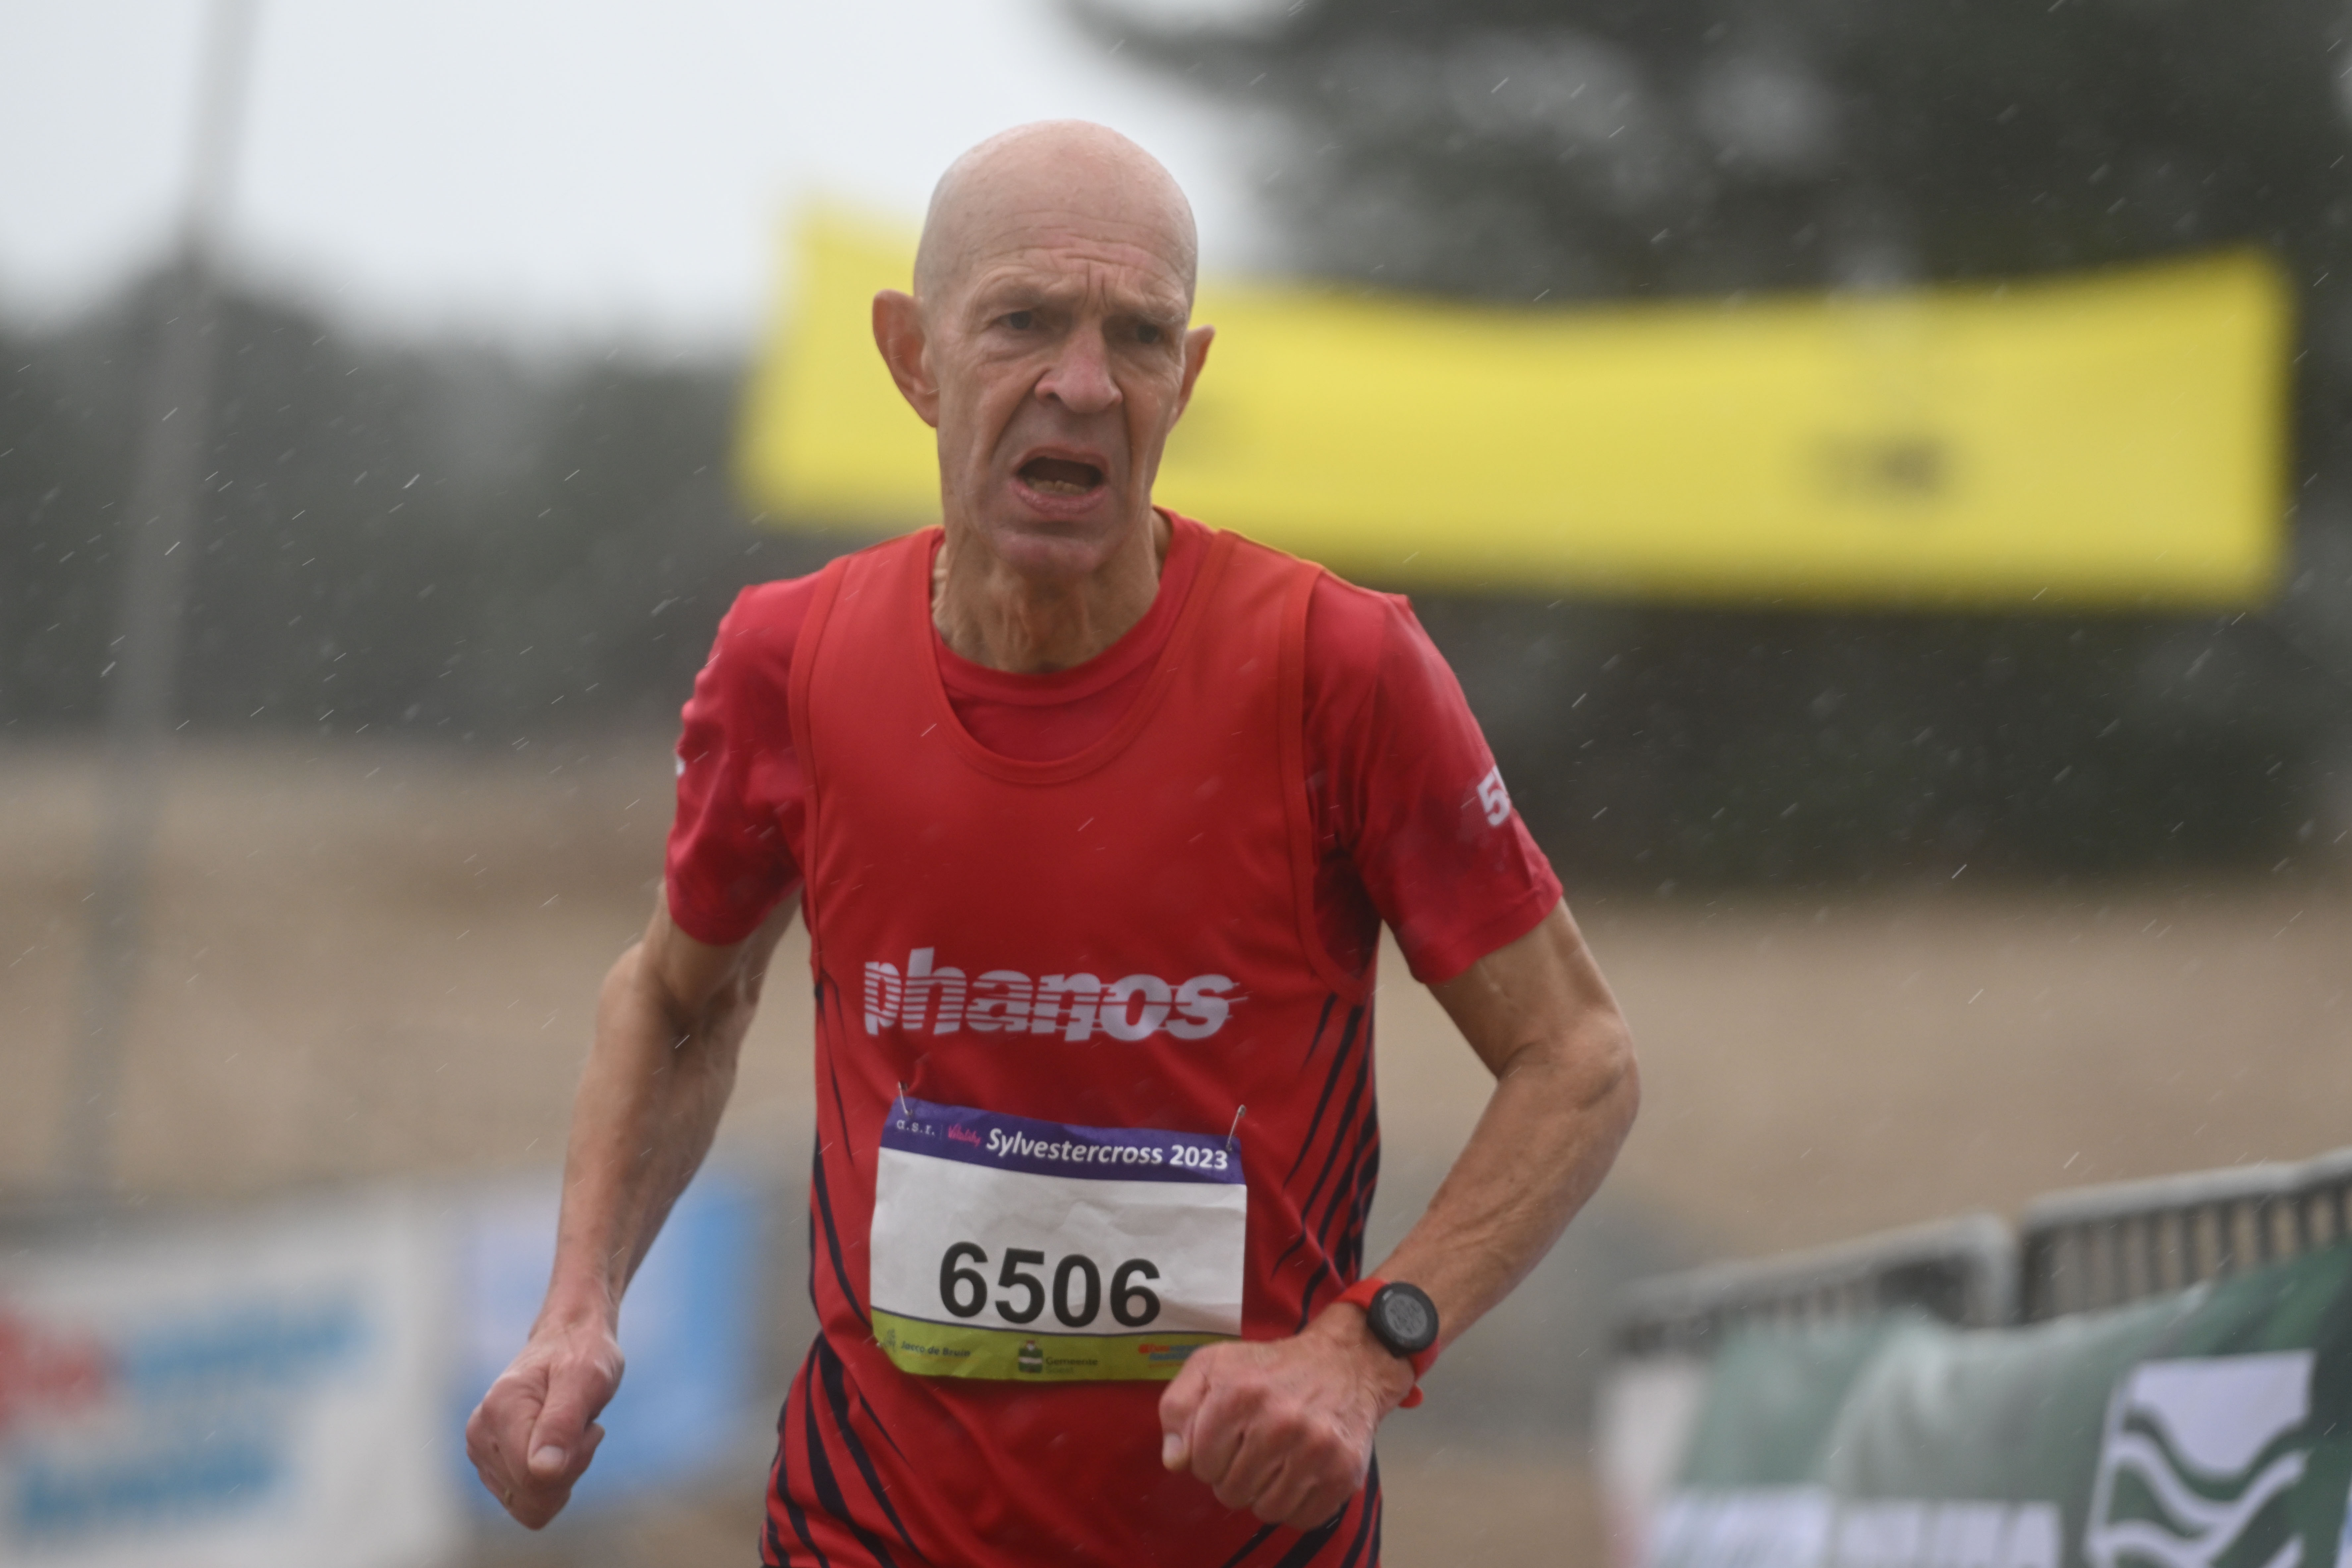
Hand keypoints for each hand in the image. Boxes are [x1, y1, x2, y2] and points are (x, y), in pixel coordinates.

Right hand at [464, 1319, 624, 1528]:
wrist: (568, 1341)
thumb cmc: (582, 1353)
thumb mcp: (587, 1378)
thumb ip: (563, 1423)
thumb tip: (542, 1470)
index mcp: (500, 1410)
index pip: (536, 1477)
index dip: (574, 1460)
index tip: (588, 1425)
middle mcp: (480, 1434)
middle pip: (533, 1495)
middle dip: (570, 1469)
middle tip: (581, 1427)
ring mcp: (481, 1452)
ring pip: (529, 1503)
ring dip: (561, 1475)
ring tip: (568, 1432)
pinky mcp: (489, 1465)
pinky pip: (525, 1502)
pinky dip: (549, 1481)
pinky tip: (557, 1447)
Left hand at [1156, 1305, 1417, 1528]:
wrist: (1344, 1362)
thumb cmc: (1269, 1367)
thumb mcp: (1212, 1365)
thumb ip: (1178, 1407)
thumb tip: (1175, 1460)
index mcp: (1239, 1394)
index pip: (1199, 1464)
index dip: (1207, 1455)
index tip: (1225, 1438)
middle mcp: (1279, 1423)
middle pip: (1230, 1491)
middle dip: (1233, 1475)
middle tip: (1251, 1449)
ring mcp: (1315, 1451)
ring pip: (1265, 1510)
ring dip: (1263, 1493)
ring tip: (1274, 1462)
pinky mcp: (1343, 1473)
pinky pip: (1302, 1519)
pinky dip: (1295, 1505)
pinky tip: (1298, 1475)